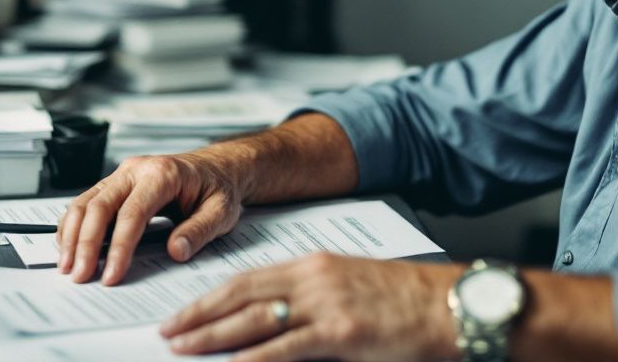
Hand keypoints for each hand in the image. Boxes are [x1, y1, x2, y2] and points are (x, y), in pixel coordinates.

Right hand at [56, 152, 245, 284]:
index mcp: (164, 174)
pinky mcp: (114, 183)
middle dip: (86, 244)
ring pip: (86, 202)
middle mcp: (137, 170)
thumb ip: (200, 231)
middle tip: (81, 275)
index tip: (112, 274)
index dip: (119, 247)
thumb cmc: (217, 188)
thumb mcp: (222, 211)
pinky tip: (70, 247)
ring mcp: (122, 175)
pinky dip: (73, 225)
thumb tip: (176, 251)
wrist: (216, 168)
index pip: (132, 213)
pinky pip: (86, 202)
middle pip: (100, 206)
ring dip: (72, 235)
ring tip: (68, 266)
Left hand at [160, 253, 461, 361]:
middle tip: (167, 333)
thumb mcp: (352, 289)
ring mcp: (326, 305)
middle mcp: (314, 279)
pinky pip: (285, 348)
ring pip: (254, 320)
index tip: (182, 311)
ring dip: (212, 337)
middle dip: (198, 315)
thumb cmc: (407, 300)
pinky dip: (254, 358)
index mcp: (315, 265)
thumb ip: (311, 301)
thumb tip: (271, 323)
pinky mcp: (341, 333)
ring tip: (183, 349)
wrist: (450, 305)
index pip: (247, 278)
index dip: (209, 296)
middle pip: (240, 295)